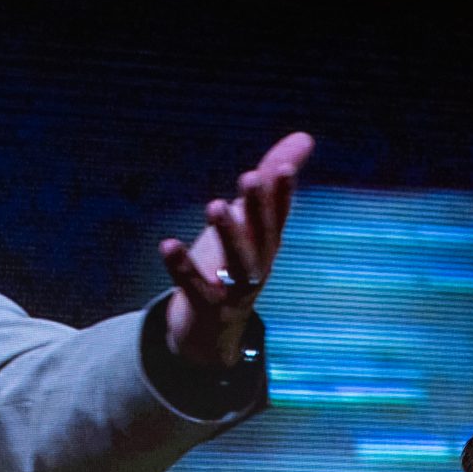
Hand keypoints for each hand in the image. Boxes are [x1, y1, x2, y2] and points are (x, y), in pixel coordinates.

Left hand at [161, 131, 315, 367]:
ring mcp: (234, 291)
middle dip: (257, 208)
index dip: (282, 194)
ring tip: (214, 205)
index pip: (278, 216)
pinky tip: (167, 244)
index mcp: (267, 244)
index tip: (284, 169)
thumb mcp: (251, 222)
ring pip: (236, 263)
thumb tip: (305, 137)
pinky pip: (193, 286)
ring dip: (228, 235)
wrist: (213, 334)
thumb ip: (271, 179)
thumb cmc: (232, 265)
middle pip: (261, 237)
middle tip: (249, 177)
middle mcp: (257, 267)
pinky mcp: (206, 307)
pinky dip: (181, 267)